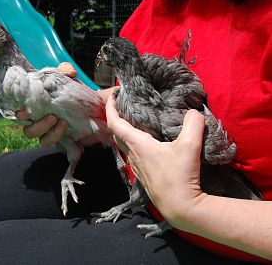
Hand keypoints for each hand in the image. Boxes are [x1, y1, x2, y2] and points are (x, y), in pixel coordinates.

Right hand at [15, 62, 74, 145]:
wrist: (84, 101)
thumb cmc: (68, 88)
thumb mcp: (65, 77)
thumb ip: (64, 71)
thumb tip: (69, 72)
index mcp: (34, 108)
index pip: (21, 115)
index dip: (20, 116)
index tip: (24, 112)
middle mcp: (39, 122)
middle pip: (29, 132)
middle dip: (39, 126)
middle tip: (52, 117)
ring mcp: (51, 132)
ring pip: (43, 141)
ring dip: (52, 134)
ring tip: (63, 122)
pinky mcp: (64, 138)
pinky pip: (61, 145)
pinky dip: (66, 142)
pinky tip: (73, 136)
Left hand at [106, 95, 205, 221]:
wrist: (180, 207)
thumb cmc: (180, 176)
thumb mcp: (190, 146)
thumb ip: (193, 123)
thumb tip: (194, 111)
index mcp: (137, 144)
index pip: (114, 123)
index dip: (110, 108)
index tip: (113, 96)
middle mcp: (132, 155)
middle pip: (116, 133)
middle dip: (115, 117)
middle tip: (124, 106)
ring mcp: (136, 167)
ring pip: (123, 144)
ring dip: (124, 131)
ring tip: (134, 121)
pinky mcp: (142, 175)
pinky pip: (131, 154)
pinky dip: (132, 143)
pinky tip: (145, 143)